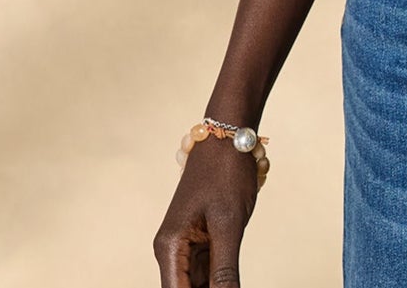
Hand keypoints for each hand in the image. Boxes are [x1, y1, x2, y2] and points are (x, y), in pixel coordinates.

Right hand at [152, 136, 258, 285]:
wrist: (230, 134)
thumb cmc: (226, 172)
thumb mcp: (229, 224)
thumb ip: (225, 270)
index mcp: (170, 248)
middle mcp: (173, 250)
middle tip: (234, 287)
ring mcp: (188, 244)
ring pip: (200, 283)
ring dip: (218, 286)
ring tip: (236, 283)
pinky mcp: (204, 237)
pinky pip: (210, 268)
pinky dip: (222, 278)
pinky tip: (235, 282)